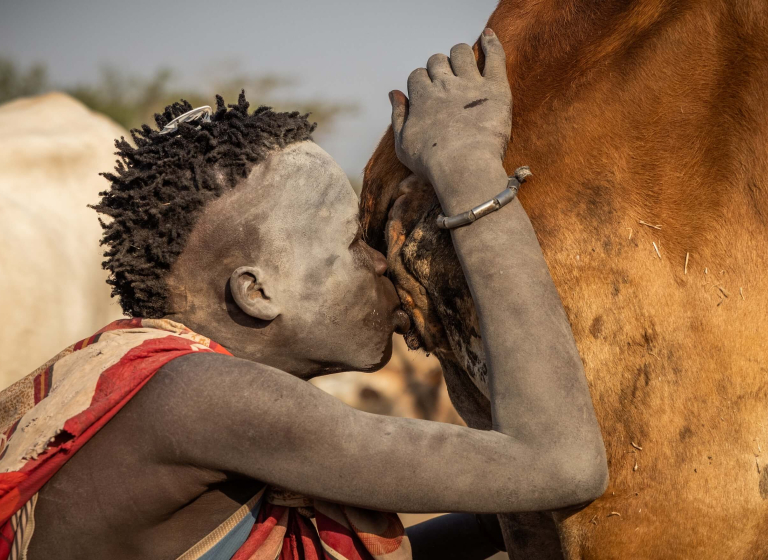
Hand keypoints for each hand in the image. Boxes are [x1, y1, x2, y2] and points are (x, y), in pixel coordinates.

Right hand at [389, 29, 511, 186]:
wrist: (464, 168)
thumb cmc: (432, 164)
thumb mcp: (403, 145)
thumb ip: (398, 116)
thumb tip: (394, 93)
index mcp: (421, 97)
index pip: (417, 75)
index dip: (421, 84)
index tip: (428, 97)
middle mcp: (444, 85)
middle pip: (437, 61)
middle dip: (439, 68)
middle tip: (447, 85)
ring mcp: (470, 84)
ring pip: (461, 52)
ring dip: (459, 54)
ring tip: (464, 66)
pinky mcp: (496, 88)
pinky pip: (495, 57)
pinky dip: (492, 43)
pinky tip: (489, 36)